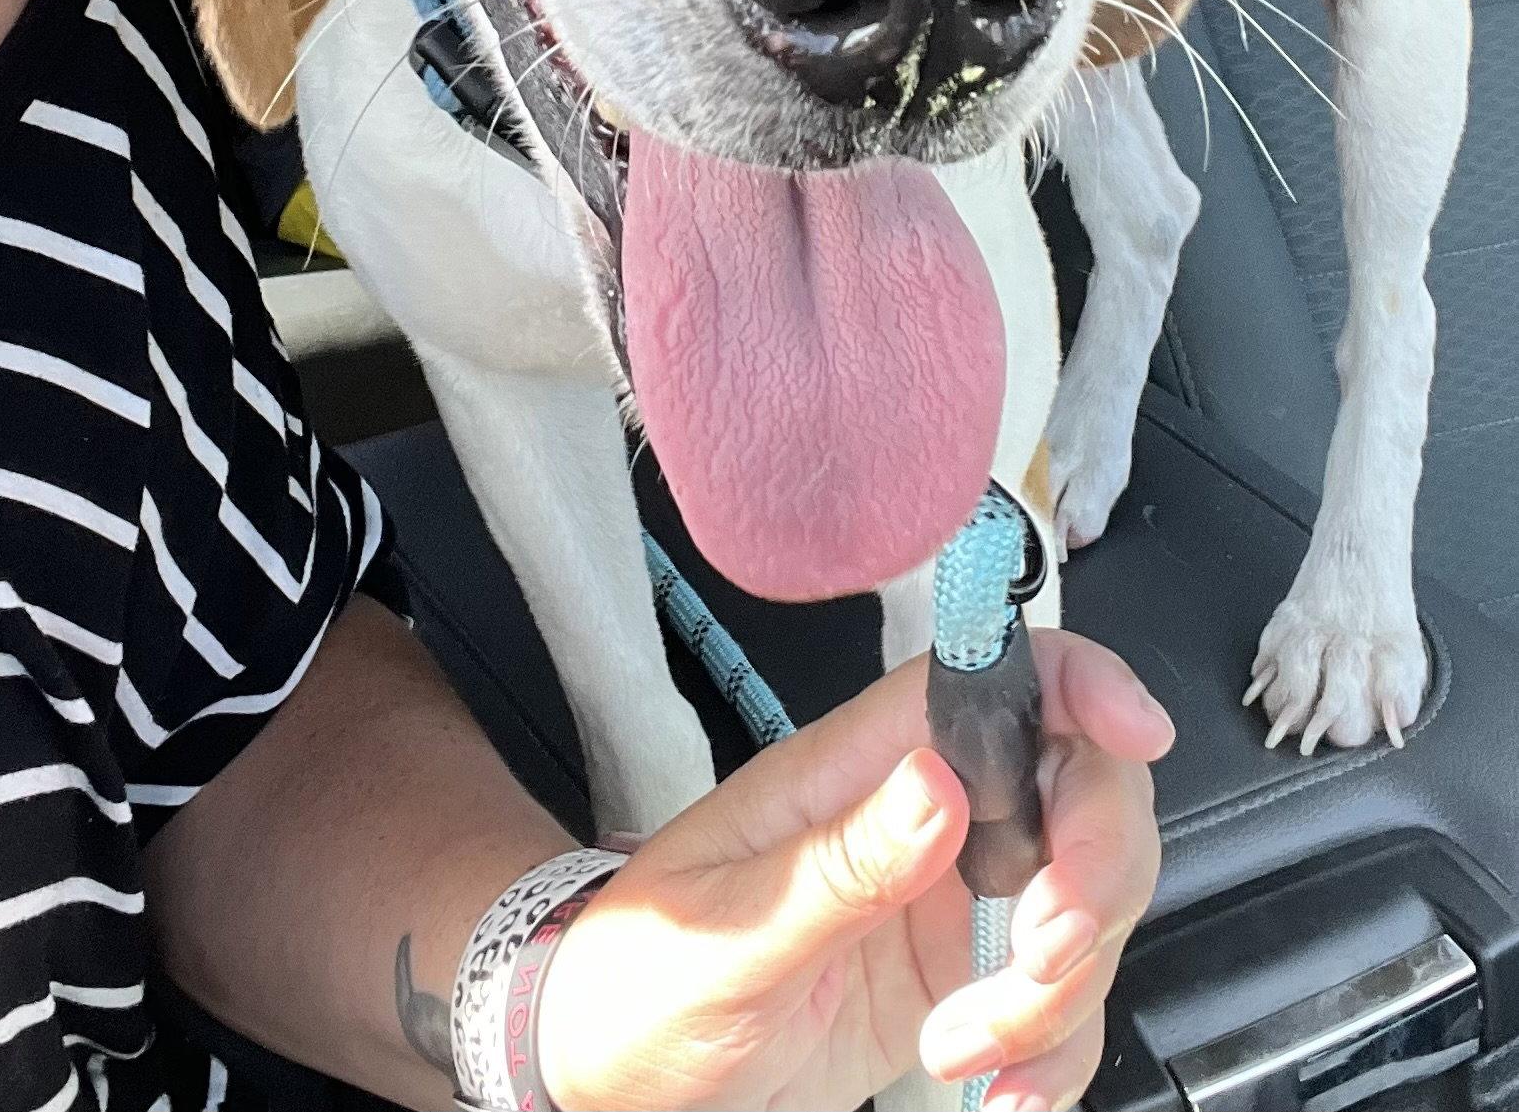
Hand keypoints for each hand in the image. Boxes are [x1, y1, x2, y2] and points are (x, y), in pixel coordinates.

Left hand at [538, 630, 1171, 1111]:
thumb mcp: (723, 937)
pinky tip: (1002, 1094)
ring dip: (1060, 994)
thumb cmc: (642, 977)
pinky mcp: (963, 974)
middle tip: (1036, 963)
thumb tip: (937, 786)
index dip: (1081, 680)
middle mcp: (921, 815)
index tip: (1138, 732)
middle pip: (1076, 791)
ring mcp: (951, 896)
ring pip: (1084, 903)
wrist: (611, 1068)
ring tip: (968, 1056)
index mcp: (858, 767)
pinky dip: (1056, 1055)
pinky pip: (1063, 998)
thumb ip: (833, 867)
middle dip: (1092, 879)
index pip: (992, 678)